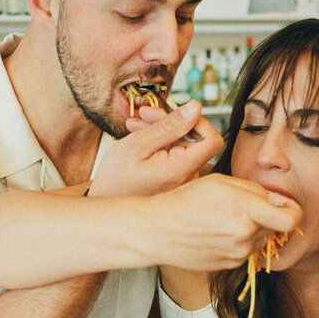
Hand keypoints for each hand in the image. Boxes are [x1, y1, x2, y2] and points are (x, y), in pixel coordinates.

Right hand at [89, 101, 222, 196]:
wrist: (106, 210)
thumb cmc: (115, 180)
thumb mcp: (137, 145)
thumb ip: (169, 126)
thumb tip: (196, 107)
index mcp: (181, 171)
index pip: (212, 140)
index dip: (198, 122)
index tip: (176, 113)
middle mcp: (188, 180)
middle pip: (193, 141)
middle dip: (170, 123)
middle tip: (143, 115)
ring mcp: (183, 184)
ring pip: (182, 147)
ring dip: (161, 132)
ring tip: (135, 126)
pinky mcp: (176, 185)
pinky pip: (176, 158)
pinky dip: (160, 146)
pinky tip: (141, 140)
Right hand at [147, 173, 301, 271]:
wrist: (158, 231)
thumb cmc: (186, 201)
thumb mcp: (221, 182)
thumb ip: (254, 189)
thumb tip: (276, 200)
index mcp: (245, 209)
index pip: (290, 219)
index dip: (293, 211)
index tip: (286, 207)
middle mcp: (245, 235)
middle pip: (276, 228)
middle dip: (267, 217)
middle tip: (244, 208)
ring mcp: (237, 253)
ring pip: (261, 240)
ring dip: (253, 230)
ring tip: (226, 220)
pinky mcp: (229, 265)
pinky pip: (245, 251)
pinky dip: (239, 242)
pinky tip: (218, 233)